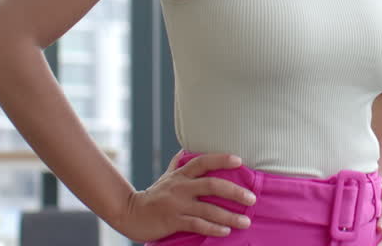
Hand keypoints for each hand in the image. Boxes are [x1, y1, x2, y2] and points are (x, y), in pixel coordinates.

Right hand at [117, 152, 256, 242]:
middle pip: (211, 184)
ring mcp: (177, 204)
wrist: (130, 213)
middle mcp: (180, 187)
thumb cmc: (153, 195)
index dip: (221, 159)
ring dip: (229, 215)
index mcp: (180, 175)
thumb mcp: (165, 177)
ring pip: (207, 208)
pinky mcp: (173, 221)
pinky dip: (212, 228)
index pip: (202, 161)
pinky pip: (196, 224)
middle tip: (252, 198)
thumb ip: (177, 165)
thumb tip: (184, 151)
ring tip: (245, 221)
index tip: (239, 160)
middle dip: (234, 191)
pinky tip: (225, 231)